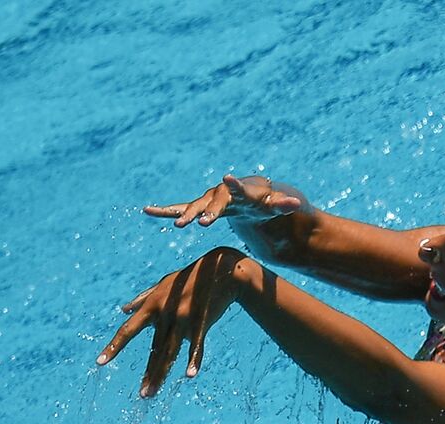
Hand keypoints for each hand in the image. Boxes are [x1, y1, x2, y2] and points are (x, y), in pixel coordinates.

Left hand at [97, 247, 256, 396]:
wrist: (220, 270)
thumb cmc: (189, 278)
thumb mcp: (162, 285)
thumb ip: (142, 299)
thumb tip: (122, 310)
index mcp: (152, 307)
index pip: (128, 331)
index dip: (114, 347)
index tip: (100, 363)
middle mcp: (165, 314)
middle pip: (154, 350)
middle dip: (148, 373)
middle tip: (142, 395)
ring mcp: (184, 319)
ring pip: (171, 352)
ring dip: (162, 374)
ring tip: (153, 393)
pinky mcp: (202, 322)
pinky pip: (197, 345)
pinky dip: (194, 360)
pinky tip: (190, 375)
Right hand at [144, 174, 304, 228]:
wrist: (252, 198)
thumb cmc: (266, 203)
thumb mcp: (276, 206)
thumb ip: (284, 205)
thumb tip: (296, 204)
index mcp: (241, 192)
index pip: (239, 189)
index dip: (234, 185)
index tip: (227, 178)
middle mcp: (221, 194)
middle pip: (213, 203)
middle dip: (206, 212)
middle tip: (199, 222)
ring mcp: (209, 200)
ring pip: (194, 207)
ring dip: (185, 215)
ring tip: (176, 224)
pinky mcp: (200, 208)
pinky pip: (180, 208)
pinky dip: (165, 210)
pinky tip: (147, 211)